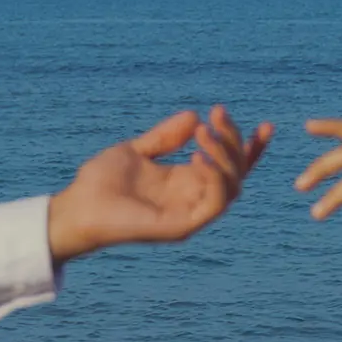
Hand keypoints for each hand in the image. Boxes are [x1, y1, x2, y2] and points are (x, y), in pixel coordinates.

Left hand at [48, 106, 272, 262]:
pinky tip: (199, 156)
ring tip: (206, 132)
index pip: (231, 167)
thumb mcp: (137, 150)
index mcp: (187, 182)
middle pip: (237, 173)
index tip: (266, 126)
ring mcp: (190, 216)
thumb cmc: (99, 182)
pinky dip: (215, 179)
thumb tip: (195, 116)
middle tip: (218, 113)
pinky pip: (214, 204)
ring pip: (232, 188)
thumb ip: (166, 137)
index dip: (251, 149)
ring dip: (226, 157)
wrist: (75, 206)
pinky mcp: (181, 228)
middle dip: (236, 141)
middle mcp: (193, 199)